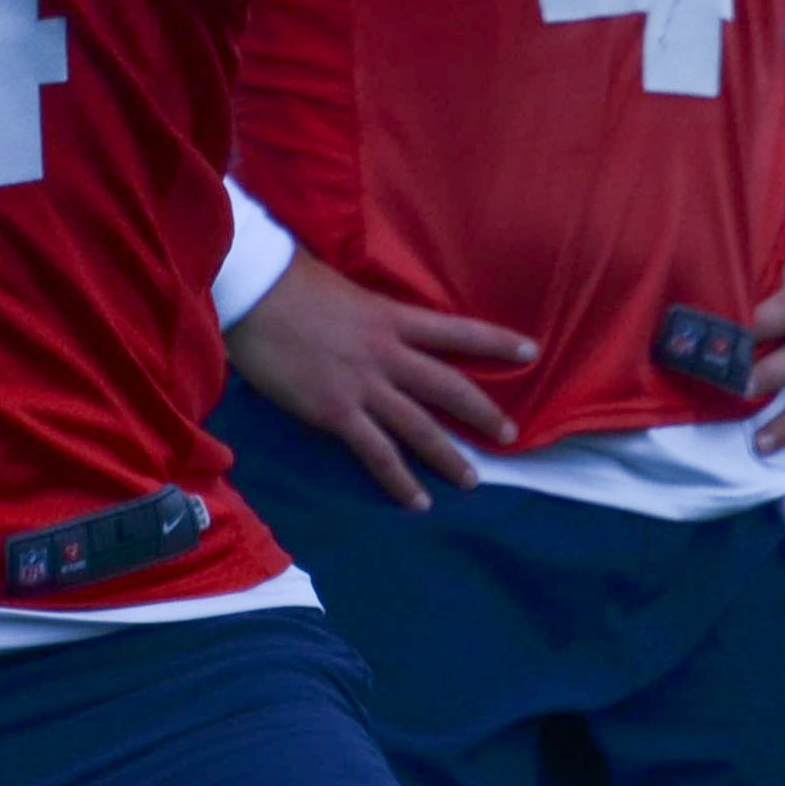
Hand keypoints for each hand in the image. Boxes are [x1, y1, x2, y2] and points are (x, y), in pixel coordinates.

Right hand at [224, 252, 534, 512]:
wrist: (253, 293)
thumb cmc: (287, 283)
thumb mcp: (342, 289)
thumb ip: (364, 311)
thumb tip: (367, 321)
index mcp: (391, 318)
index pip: (458, 330)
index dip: (497, 342)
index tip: (531, 351)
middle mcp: (388, 354)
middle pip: (449, 387)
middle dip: (483, 412)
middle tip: (510, 434)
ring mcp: (364, 386)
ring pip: (420, 427)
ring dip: (448, 457)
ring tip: (472, 481)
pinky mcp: (336, 412)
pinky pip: (377, 454)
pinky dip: (399, 481)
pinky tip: (416, 502)